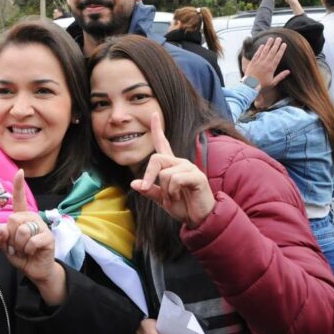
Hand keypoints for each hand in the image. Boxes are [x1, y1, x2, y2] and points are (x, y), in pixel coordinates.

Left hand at [0, 170, 65, 303]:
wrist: (36, 270)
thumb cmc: (21, 255)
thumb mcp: (6, 247)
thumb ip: (1, 238)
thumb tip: (1, 229)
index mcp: (22, 218)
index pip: (20, 199)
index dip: (19, 186)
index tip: (20, 171)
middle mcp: (32, 218)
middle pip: (13, 219)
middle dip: (10, 237)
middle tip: (17, 246)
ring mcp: (42, 227)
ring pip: (22, 231)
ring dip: (19, 245)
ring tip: (24, 250)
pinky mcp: (48, 237)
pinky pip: (31, 241)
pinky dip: (27, 250)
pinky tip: (32, 252)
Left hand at [130, 113, 215, 228]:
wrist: (200, 219)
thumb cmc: (183, 207)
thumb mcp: (162, 199)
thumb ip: (149, 191)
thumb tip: (134, 184)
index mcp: (171, 166)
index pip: (163, 143)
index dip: (157, 129)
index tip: (154, 114)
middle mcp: (180, 163)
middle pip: (156, 159)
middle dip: (149, 177)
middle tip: (149, 190)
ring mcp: (189, 168)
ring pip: (165, 173)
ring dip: (165, 191)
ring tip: (175, 197)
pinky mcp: (197, 176)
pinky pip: (175, 179)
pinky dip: (173, 192)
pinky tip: (181, 197)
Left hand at [243, 36, 288, 89]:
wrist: (250, 86)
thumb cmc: (262, 85)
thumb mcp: (273, 82)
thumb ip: (281, 76)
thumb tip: (288, 71)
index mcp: (271, 68)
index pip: (278, 56)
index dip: (281, 50)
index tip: (284, 44)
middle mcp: (265, 63)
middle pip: (272, 52)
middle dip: (276, 44)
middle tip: (279, 38)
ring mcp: (258, 62)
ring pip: (264, 51)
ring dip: (268, 44)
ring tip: (271, 38)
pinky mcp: (252, 63)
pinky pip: (256, 54)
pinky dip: (259, 49)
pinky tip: (262, 45)